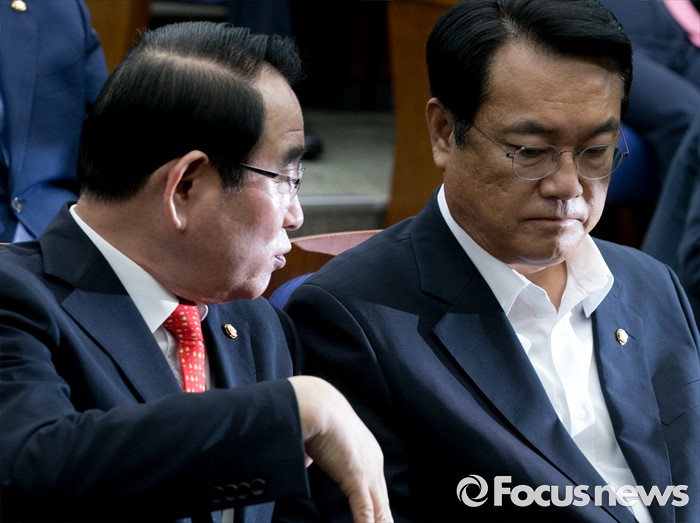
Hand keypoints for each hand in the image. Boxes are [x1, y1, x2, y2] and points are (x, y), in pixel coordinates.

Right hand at [288, 376, 392, 522]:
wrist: (316, 403)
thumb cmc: (315, 414)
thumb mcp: (316, 439)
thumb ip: (313, 453)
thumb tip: (304, 458)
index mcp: (366, 451)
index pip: (375, 488)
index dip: (375, 508)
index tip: (374, 519)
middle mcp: (373, 461)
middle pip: (383, 502)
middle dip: (383, 519)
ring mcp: (367, 471)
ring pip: (379, 509)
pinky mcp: (357, 477)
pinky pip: (365, 510)